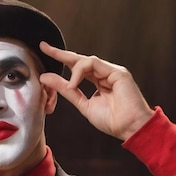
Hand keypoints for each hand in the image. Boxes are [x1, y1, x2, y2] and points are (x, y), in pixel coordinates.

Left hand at [39, 41, 153, 140]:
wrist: (130, 128)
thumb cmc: (113, 121)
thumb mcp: (83, 104)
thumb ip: (67, 90)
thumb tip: (47, 78)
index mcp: (99, 82)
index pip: (77, 68)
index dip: (62, 60)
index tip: (46, 52)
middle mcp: (105, 74)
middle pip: (80, 60)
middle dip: (61, 53)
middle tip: (45, 47)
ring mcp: (112, 71)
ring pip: (86, 60)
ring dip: (73, 70)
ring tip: (70, 85)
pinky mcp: (117, 72)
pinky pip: (94, 64)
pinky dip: (80, 72)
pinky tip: (75, 82)